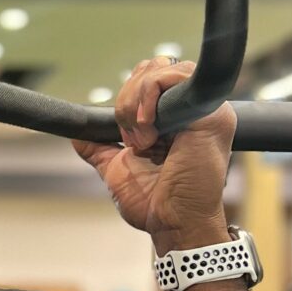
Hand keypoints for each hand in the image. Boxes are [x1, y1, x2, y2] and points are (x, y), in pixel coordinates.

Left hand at [69, 57, 235, 249]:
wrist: (171, 223)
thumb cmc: (154, 203)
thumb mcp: (117, 167)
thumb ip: (99, 147)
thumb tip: (78, 134)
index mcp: (176, 117)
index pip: (149, 76)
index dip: (127, 95)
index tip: (122, 132)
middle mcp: (193, 108)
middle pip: (152, 67)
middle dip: (127, 99)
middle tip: (132, 140)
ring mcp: (206, 108)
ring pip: (159, 70)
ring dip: (135, 103)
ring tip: (143, 141)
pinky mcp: (213, 113)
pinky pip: (174, 78)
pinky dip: (149, 99)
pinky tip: (149, 132)